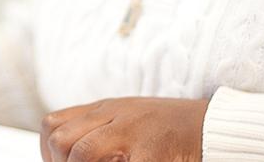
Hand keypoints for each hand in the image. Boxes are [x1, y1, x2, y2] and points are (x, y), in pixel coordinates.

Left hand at [40, 97, 207, 161]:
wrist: (215, 126)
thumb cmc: (170, 130)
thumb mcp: (126, 121)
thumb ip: (96, 130)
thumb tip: (63, 152)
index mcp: (105, 110)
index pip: (53, 125)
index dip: (48, 153)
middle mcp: (115, 117)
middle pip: (62, 139)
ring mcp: (133, 133)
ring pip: (83, 152)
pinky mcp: (152, 153)